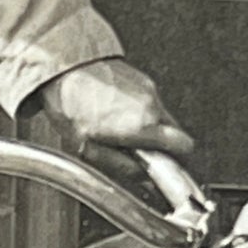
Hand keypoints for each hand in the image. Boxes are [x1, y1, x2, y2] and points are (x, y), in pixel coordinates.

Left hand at [39, 59, 194, 162]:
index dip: (177, 159)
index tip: (164, 165)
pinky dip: (140, 112)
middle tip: (137, 151)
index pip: (184, 147)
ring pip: (162, 118)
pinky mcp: (143, 79)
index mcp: (142, 126)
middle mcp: (151, 106)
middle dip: (161, 145)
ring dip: (149, 128)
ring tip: (119, 130)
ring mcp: (149, 90)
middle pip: (175, 133)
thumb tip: (144, 178)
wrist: (63, 69)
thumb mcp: (90, 150)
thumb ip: (122, 166)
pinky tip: (116, 113)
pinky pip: (150, 103)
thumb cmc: (71, 107)